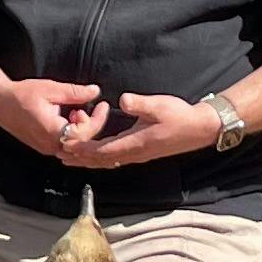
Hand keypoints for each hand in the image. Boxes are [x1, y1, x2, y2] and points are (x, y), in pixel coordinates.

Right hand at [0, 77, 106, 155]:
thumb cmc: (22, 95)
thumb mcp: (51, 89)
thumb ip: (75, 92)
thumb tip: (95, 91)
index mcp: (53, 132)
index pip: (86, 133)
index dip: (98, 119)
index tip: (103, 104)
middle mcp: (51, 145)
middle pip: (82, 142)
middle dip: (90, 124)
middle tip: (92, 107)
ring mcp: (47, 148)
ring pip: (74, 145)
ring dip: (80, 128)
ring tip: (75, 110)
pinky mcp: (44, 147)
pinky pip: (65, 144)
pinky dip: (71, 132)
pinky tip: (67, 117)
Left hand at [56, 90, 219, 167]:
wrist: (199, 128)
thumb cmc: (180, 116)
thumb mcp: (159, 106)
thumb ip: (140, 104)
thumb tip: (122, 99)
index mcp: (135, 143)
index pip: (102, 150)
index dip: (83, 149)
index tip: (66, 146)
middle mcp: (134, 153)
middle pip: (101, 160)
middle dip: (81, 158)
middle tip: (61, 155)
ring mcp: (139, 155)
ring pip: (108, 161)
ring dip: (89, 160)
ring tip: (73, 158)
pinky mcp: (142, 152)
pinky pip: (116, 158)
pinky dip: (102, 158)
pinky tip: (97, 155)